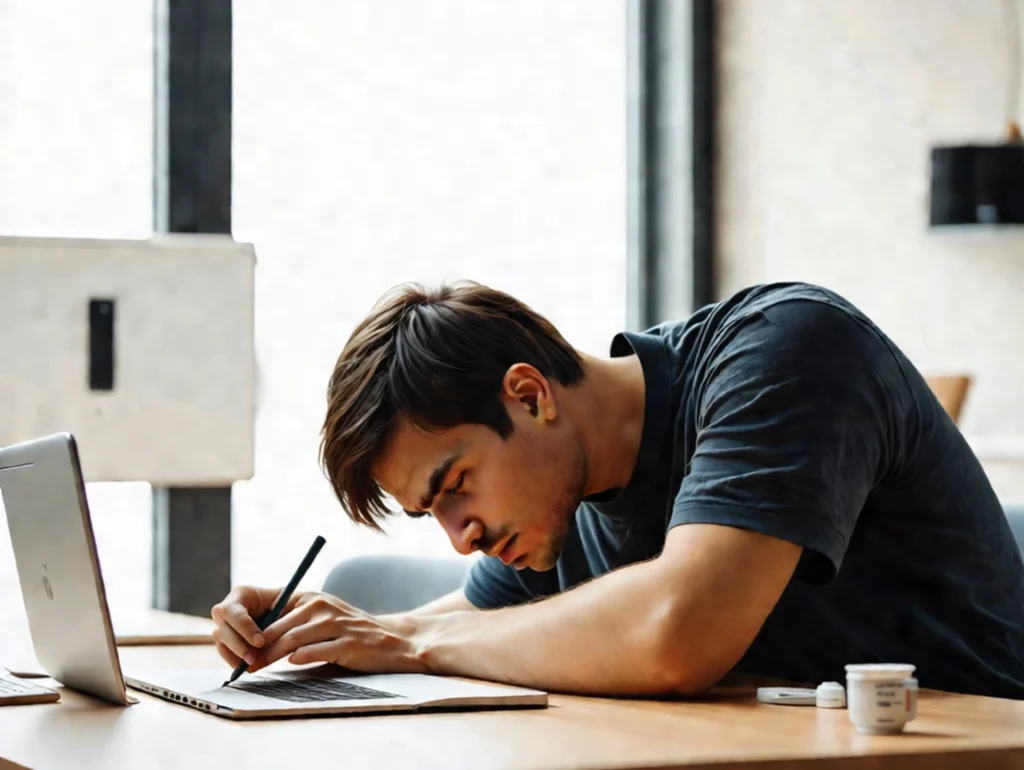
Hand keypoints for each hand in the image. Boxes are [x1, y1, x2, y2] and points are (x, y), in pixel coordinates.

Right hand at [211, 585, 302, 668]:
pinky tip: (247, 667)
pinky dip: (235, 661)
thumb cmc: (287, 602)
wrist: (286, 611)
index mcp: (241, 594)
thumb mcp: (287, 602)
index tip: (260, 642)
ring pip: (221, 643)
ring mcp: (224, 625)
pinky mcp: (225, 640)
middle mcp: (227, 609)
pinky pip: (225, 653)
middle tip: (254, 658)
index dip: (244, 628)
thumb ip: (280, 614)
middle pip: (222, 629)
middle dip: (238, 646)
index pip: (233, 611)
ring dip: (236, 656)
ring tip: (252, 665)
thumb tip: (272, 634)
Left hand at [253, 593, 428, 673]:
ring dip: (271, 656)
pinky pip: (317, 650)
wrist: (392, 640)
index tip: (240, 649)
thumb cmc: (351, 633)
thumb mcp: (324, 618)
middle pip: (279, 627)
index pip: (274, 612)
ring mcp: (335, 624)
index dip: (254, 631)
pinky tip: (291, 664)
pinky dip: (300, 657)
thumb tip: (258, 640)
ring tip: (257, 668)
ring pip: (293, 639)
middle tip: (243, 664)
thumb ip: (296, 623)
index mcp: (313, 599)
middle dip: (257, 647)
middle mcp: (322, 607)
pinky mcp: (347, 643)